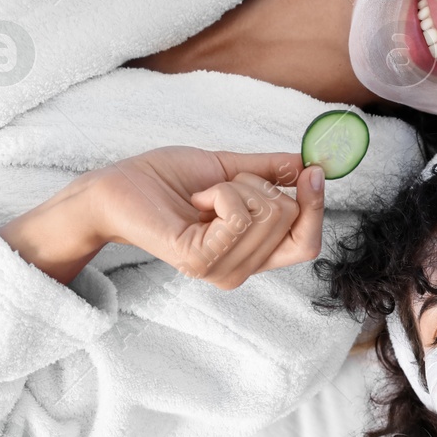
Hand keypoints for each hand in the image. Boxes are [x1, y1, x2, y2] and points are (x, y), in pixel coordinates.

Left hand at [88, 147, 325, 288]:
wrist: (119, 186)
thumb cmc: (167, 179)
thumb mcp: (230, 170)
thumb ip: (270, 172)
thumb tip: (310, 166)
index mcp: (253, 253)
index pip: (308, 244)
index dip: (317, 207)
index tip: (313, 171)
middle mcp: (241, 270)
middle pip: (290, 218)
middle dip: (260, 184)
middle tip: (220, 188)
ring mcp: (221, 270)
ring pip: (267, 214)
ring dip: (235, 186)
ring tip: (203, 195)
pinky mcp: (200, 260)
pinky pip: (238, 216)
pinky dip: (220, 193)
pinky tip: (196, 200)